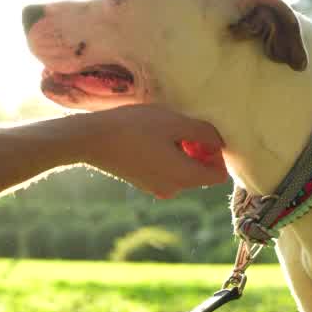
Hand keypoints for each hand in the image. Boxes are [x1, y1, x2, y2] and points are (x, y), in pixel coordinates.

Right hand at [85, 105, 227, 196]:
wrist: (92, 139)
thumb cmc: (135, 127)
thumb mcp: (174, 122)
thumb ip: (203, 132)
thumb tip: (219, 142)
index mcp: (185, 177)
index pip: (219, 175)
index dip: (217, 154)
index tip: (202, 135)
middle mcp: (174, 189)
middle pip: (201, 174)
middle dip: (199, 152)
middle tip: (182, 128)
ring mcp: (157, 189)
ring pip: (183, 172)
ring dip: (182, 152)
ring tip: (163, 131)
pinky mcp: (143, 183)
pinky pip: (166, 172)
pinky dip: (167, 157)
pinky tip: (150, 139)